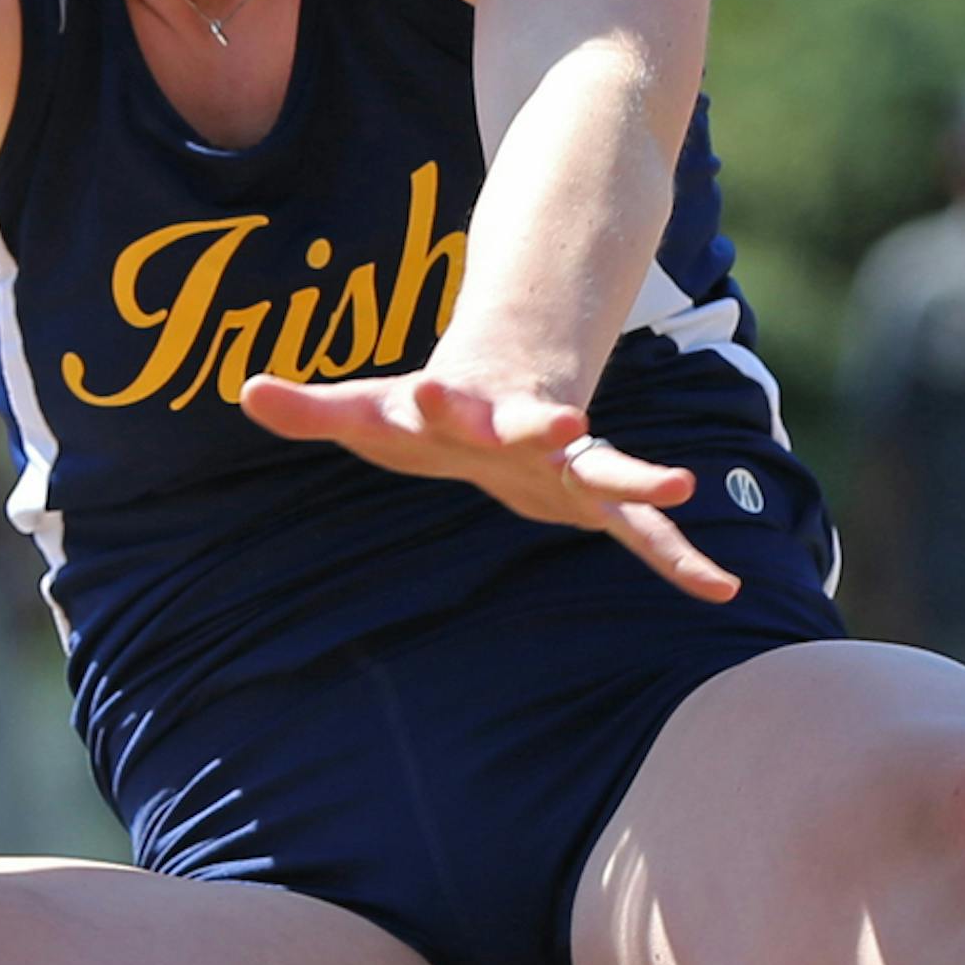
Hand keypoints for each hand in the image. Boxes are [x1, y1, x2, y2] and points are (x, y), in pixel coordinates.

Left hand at [239, 368, 740, 602]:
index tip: (426, 388)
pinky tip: (718, 590)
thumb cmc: (429, 407)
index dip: (434, 399)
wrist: (511, 374)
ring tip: (683, 487)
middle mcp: (521, 429)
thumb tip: (246, 391)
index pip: (442, 401)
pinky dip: (680, 558)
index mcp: (461, 408)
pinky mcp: (595, 497)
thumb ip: (313, 408)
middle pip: (532, 424)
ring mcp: (568, 461)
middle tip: (561, 420)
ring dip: (640, 478)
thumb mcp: (370, 409)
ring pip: (609, 469)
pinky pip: (643, 531)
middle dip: (544, 424)